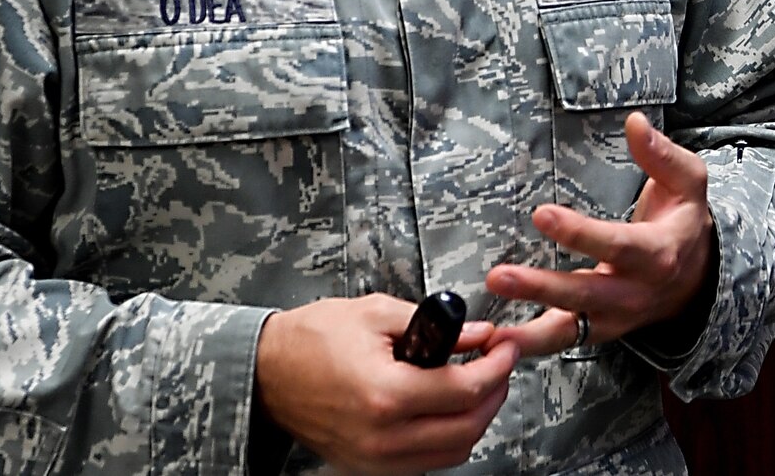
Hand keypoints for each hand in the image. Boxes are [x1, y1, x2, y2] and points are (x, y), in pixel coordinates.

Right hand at [253, 293, 515, 473]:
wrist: (268, 372)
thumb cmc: (313, 338)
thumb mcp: (378, 314)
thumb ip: (437, 326)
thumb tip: (479, 335)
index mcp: (386, 395)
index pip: (464, 390)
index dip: (496, 367)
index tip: (506, 347)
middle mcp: (383, 437)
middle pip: (467, 429)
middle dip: (494, 395)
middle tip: (499, 365)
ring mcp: (375, 459)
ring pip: (452, 453)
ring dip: (476, 420)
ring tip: (480, 385)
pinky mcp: (369, 466)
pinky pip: (425, 461)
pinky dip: (448, 438)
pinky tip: (450, 409)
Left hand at [484, 111, 715, 355]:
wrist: (698, 280)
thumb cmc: (683, 222)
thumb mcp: (688, 182)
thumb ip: (662, 154)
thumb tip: (635, 122)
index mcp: (657, 253)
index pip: (616, 245)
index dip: (579, 233)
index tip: (541, 215)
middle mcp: (635, 292)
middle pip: (585, 295)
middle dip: (541, 288)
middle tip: (499, 276)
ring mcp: (615, 318)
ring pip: (570, 331)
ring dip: (528, 334)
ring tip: (490, 334)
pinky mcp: (597, 331)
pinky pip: (562, 342)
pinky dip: (530, 346)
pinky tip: (494, 343)